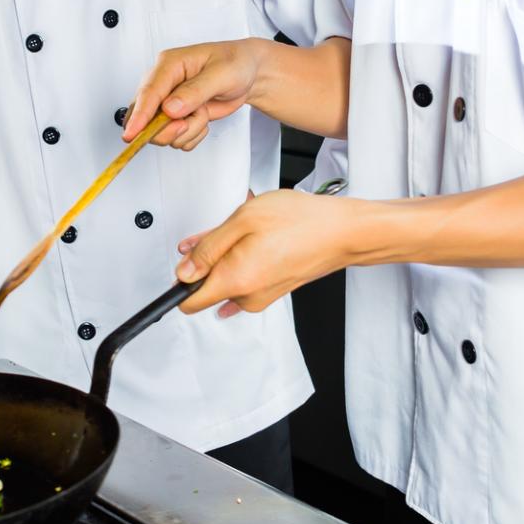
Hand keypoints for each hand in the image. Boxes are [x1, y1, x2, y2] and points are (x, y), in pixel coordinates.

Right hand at [124, 40, 263, 150]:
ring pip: (162, 132)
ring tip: (204, 113)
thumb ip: (194, 91)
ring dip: (187, 130)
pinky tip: (203, 119)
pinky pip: (175, 138)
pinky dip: (191, 136)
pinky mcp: (176, 116)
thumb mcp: (221, 74)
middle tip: (188, 124)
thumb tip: (170, 108)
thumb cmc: (235, 63)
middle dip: (166, 128)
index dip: (139, 116)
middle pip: (145, 117)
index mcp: (169, 65)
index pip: (148, 93)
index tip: (131, 135)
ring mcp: (168, 102)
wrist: (248, 72)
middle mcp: (163, 84)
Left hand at [173, 189, 361, 316]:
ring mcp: (262, 296)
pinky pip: (245, 278)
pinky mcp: (273, 290)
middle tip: (223, 233)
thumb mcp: (242, 220)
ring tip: (248, 231)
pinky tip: (254, 241)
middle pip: (207, 287)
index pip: (188, 303)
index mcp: (235, 281)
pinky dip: (242, 260)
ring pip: (227, 279)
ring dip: (228, 256)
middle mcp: (247, 297)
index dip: (179, 281)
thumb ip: (208, 248)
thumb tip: (184, 270)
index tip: (183, 262)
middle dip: (207, 260)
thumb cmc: (300, 222)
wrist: (344, 231)